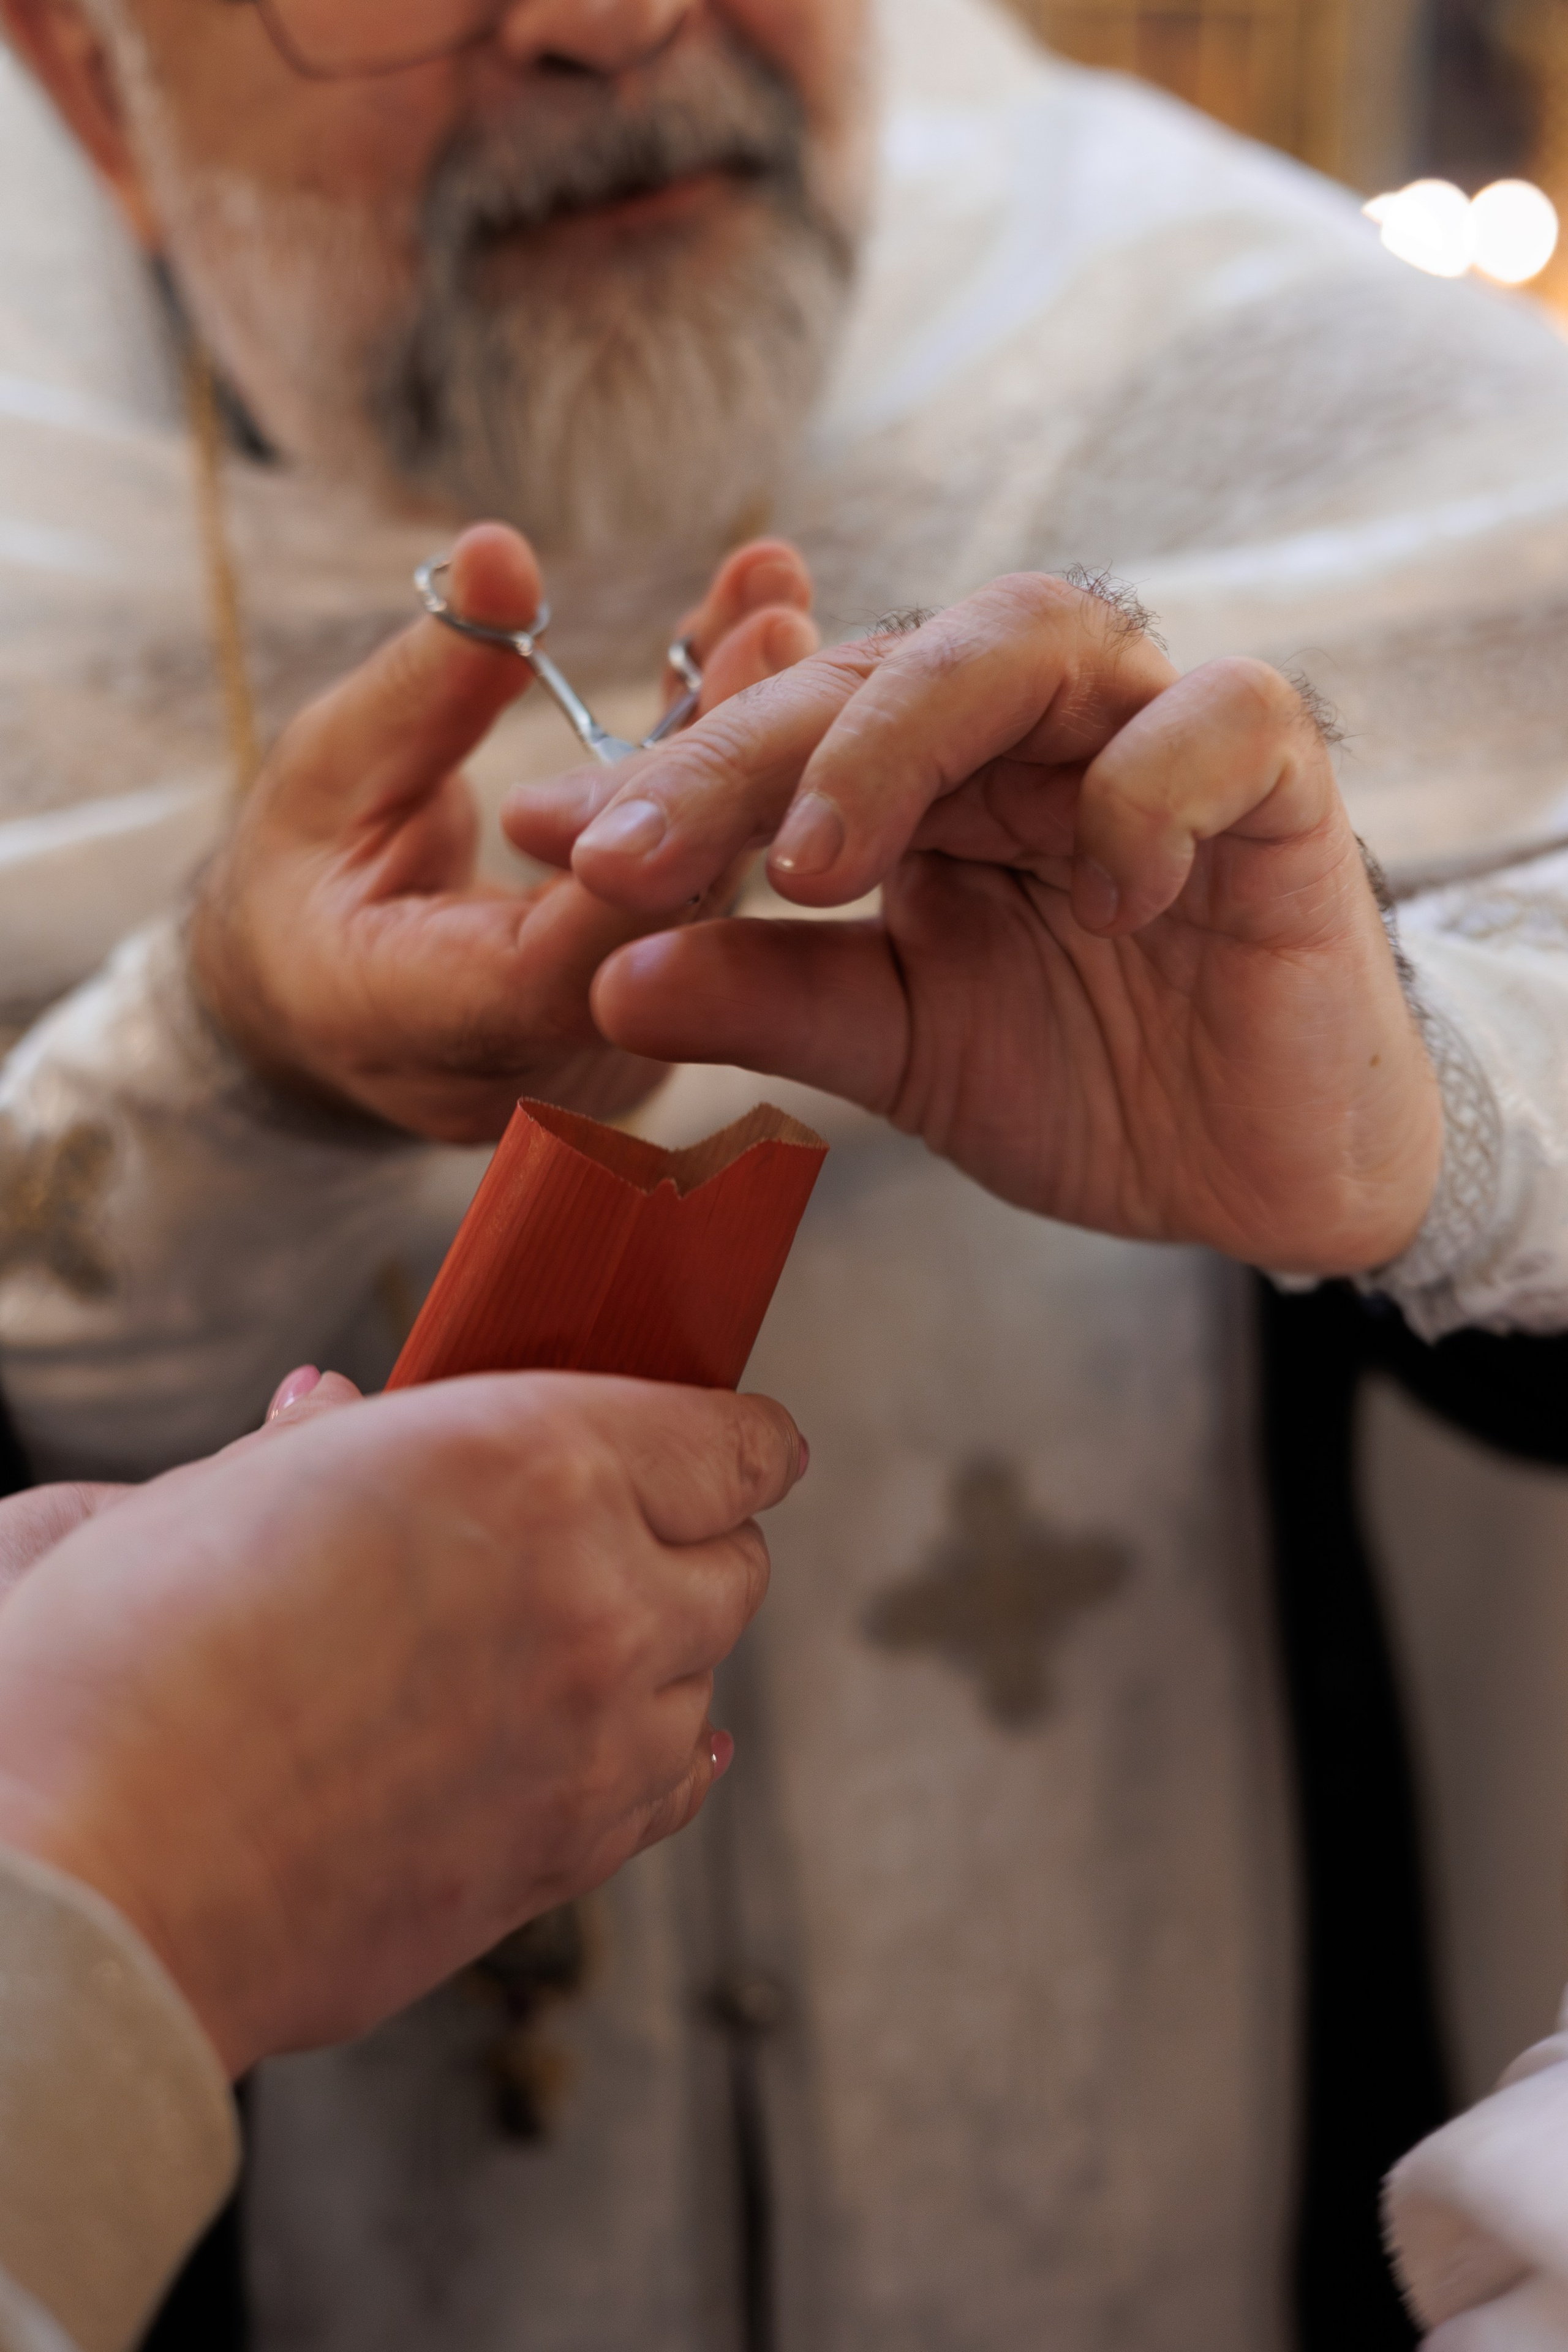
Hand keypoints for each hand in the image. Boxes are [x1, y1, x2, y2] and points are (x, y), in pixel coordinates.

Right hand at [0, 1371, 804, 2074]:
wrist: (80, 1895)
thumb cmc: (107, 1675)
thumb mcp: (198, 1497)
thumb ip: (301, 1450)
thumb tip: (329, 1412)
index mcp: (526, 1464)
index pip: (727, 1445)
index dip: (743, 1439)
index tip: (747, 1442)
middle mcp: (595, 1598)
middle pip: (736, 1564)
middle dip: (696, 1538)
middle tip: (635, 1529)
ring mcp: (593, 1745)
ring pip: (705, 1682)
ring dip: (665, 1652)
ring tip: (580, 1639)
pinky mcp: (560, 1863)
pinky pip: (669, 1792)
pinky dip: (658, 1757)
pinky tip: (627, 1744)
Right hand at [189, 523, 816, 1142]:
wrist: (314, 1006)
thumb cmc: (300, 884)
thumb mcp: (326, 774)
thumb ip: (423, 688)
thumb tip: (499, 553)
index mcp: (417, 1024)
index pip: (560, 960)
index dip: (652, 837)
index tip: (724, 694)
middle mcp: (530, 1075)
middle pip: (659, 929)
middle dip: (730, 765)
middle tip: (780, 624)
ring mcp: (603, 1070)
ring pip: (705, 917)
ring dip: (755, 768)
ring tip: (783, 622)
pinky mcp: (652, 1039)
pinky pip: (704, 911)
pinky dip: (734, 799)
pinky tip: (767, 679)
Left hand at [506, 575, 1442, 1275]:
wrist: (1260, 1169)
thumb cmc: (1090, 1082)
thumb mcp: (897, 1047)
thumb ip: (769, 999)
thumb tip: (606, 974)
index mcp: (932, 779)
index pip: (782, 735)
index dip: (664, 779)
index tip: (547, 841)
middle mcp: (1028, 729)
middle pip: (874, 669)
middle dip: (739, 758)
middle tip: (631, 859)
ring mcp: (1151, 730)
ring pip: (1025, 637)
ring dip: (900, 739)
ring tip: (815, 866)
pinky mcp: (1277, 774)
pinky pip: (1217, 719)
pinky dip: (1144, 791)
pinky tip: (1102, 896)